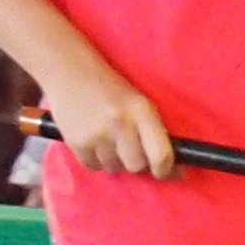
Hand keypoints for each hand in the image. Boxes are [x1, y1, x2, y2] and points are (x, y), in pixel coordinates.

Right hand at [45, 64, 173, 178]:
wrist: (70, 72)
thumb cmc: (111, 89)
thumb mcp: (139, 103)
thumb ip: (155, 133)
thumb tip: (174, 171)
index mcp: (141, 111)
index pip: (161, 154)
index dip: (166, 170)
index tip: (165, 171)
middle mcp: (120, 124)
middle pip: (137, 166)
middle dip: (137, 163)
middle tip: (130, 148)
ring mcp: (97, 135)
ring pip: (115, 168)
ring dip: (115, 160)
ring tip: (108, 139)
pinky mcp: (76, 143)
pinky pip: (94, 167)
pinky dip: (96, 159)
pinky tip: (94, 140)